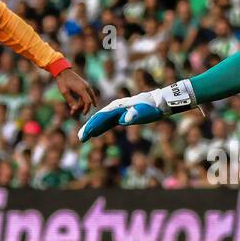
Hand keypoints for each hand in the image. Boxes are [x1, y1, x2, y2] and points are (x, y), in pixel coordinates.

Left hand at [54, 67, 98, 117]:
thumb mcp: (64, 92)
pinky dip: (85, 100)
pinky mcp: (85, 85)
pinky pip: (88, 94)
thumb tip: (75, 109)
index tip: (83, 114)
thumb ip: (70, 101)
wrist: (63, 71)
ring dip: (82, 104)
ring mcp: (86, 85)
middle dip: (82, 107)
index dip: (86, 109)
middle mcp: (86, 87)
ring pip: (88, 98)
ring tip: (73, 109)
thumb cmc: (63, 81)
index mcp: (81, 89)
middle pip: (88, 100)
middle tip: (72, 112)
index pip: (88, 101)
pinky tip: (83, 104)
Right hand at [79, 79, 196, 141]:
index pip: (102, 117)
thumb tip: (125, 120)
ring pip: (102, 120)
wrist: (159, 102)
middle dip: (89, 128)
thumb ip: (135, 115)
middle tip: (80, 138)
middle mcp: (116, 108)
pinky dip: (101, 128)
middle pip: (99, 118)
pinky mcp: (122, 115)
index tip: (85, 135)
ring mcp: (119, 111)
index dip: (93, 126)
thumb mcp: (145, 112)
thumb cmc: (153, 108)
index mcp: (119, 107)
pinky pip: (108, 122)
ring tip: (84, 137)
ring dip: (94, 128)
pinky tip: (97, 133)